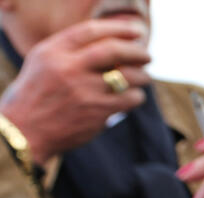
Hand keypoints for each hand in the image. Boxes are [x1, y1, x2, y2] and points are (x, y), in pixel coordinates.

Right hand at [0, 19, 150, 163]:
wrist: (25, 132)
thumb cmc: (37, 95)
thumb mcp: (44, 62)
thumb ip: (71, 50)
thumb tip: (112, 41)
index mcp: (53, 52)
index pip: (91, 31)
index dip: (118, 28)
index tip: (134, 31)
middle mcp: (68, 68)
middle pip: (113, 50)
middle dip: (136, 51)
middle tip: (147, 56)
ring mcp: (84, 90)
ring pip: (127, 75)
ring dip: (142, 76)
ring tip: (144, 77)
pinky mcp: (98, 111)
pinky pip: (130, 98)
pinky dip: (137, 96)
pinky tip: (134, 97)